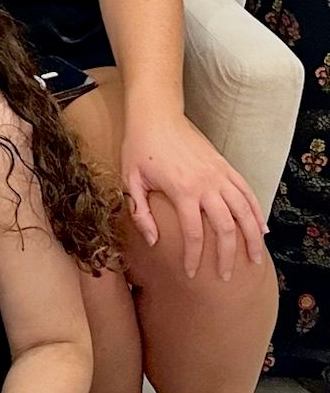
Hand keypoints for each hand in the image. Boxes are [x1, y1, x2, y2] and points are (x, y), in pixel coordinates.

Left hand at [120, 110, 265, 279]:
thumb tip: (154, 241)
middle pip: (225, 228)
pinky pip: (248, 193)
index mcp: (182, 190)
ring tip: (255, 259)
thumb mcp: (130, 180)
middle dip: (227, 256)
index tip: (191, 274)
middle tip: (226, 277)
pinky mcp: (226, 166)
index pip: (193, 233)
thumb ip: (140, 212)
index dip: (193, 257)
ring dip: (252, 238)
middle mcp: (206, 184)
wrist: (156, 116)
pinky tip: (261, 229)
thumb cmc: (139, 147)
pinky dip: (257, 212)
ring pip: (245, 212)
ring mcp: (220, 175)